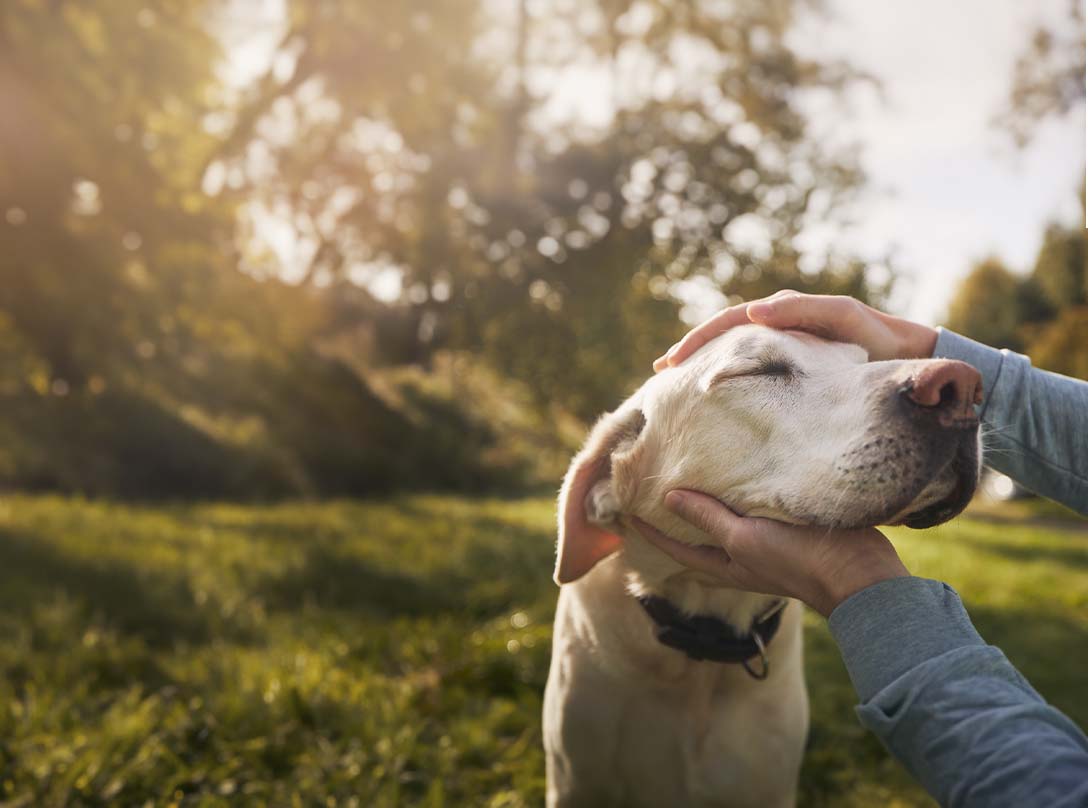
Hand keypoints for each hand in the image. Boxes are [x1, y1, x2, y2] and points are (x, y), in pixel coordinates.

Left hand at [632, 490, 909, 616]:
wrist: (859, 575)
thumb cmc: (797, 560)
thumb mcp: (744, 539)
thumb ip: (709, 518)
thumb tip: (668, 497)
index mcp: (725, 564)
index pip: (676, 547)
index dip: (650, 531)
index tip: (626, 509)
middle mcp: (741, 557)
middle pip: (699, 537)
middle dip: (677, 518)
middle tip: (654, 490)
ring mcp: (766, 546)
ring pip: (727, 524)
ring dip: (709, 505)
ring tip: (692, 477)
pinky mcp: (790, 531)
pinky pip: (756, 512)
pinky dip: (741, 496)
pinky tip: (741, 476)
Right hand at [652, 290, 938, 370]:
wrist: (912, 361)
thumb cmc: (880, 339)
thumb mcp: (843, 318)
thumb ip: (803, 310)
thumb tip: (754, 314)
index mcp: (784, 313)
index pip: (728, 323)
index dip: (698, 340)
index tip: (672, 363)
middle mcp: (779, 327)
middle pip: (723, 336)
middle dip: (691, 352)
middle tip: (661, 374)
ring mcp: (786, 350)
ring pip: (734, 354)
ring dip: (706, 366)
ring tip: (679, 385)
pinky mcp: (796, 371)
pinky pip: (753, 371)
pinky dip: (729, 378)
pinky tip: (716, 397)